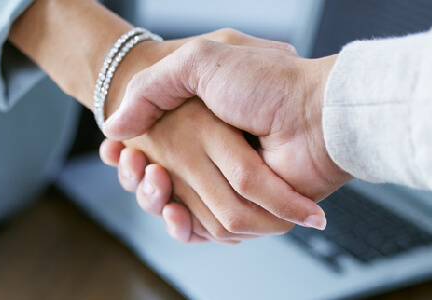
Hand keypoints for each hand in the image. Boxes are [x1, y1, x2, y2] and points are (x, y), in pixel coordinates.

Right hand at [104, 39, 353, 232]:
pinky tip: (173, 213)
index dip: (128, 154)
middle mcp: (214, 154)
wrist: (317, 115)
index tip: (115, 152)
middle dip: (138, 177)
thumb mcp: (201, 61)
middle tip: (134, 165)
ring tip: (153, 182)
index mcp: (201, 122)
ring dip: (156, 200)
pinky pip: (208, 230)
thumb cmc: (267, 83)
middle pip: (159, 181)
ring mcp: (230, 184)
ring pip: (177, 207)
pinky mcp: (249, 211)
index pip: (152, 147)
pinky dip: (187, 226)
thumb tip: (114, 125)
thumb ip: (153, 86)